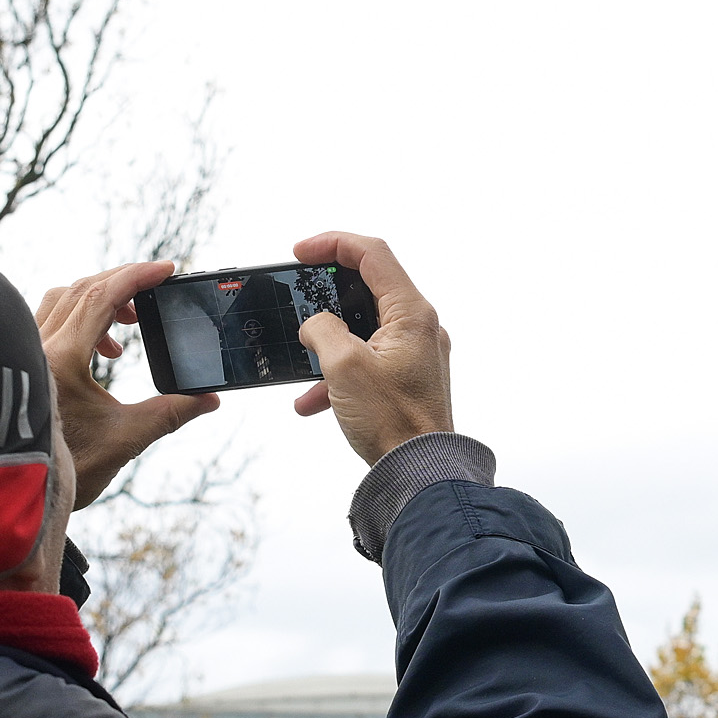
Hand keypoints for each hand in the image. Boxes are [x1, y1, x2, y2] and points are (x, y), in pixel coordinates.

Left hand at [35, 261, 217, 501]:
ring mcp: (25, 352)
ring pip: (63, 300)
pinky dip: (81, 317)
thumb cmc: (66, 470)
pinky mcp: (23, 363)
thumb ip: (171, 413)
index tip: (168, 269)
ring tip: (130, 323)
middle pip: (82, 288)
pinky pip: (51, 319)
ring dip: (100, 299)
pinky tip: (103, 349)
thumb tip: (210, 400)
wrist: (16, 497)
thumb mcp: (126, 439)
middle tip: (156, 288)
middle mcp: (37, 347)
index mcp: (61, 358)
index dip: (138, 276)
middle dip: (123, 282)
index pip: (102, 296)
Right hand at [289, 229, 452, 465]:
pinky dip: (339, 373)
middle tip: (298, 297)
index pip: (372, 254)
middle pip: (367, 288)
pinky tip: (312, 402)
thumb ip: (322, 330)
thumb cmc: (392, 421)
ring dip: (328, 344)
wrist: (420, 474)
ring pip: (362, 329)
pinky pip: (367, 361)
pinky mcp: (407, 379)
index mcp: (412, 314)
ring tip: (303, 359)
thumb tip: (316, 325)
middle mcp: (420, 327)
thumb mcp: (343, 366)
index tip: (299, 251)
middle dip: (326, 296)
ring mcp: (415, 353)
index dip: (332, 243)